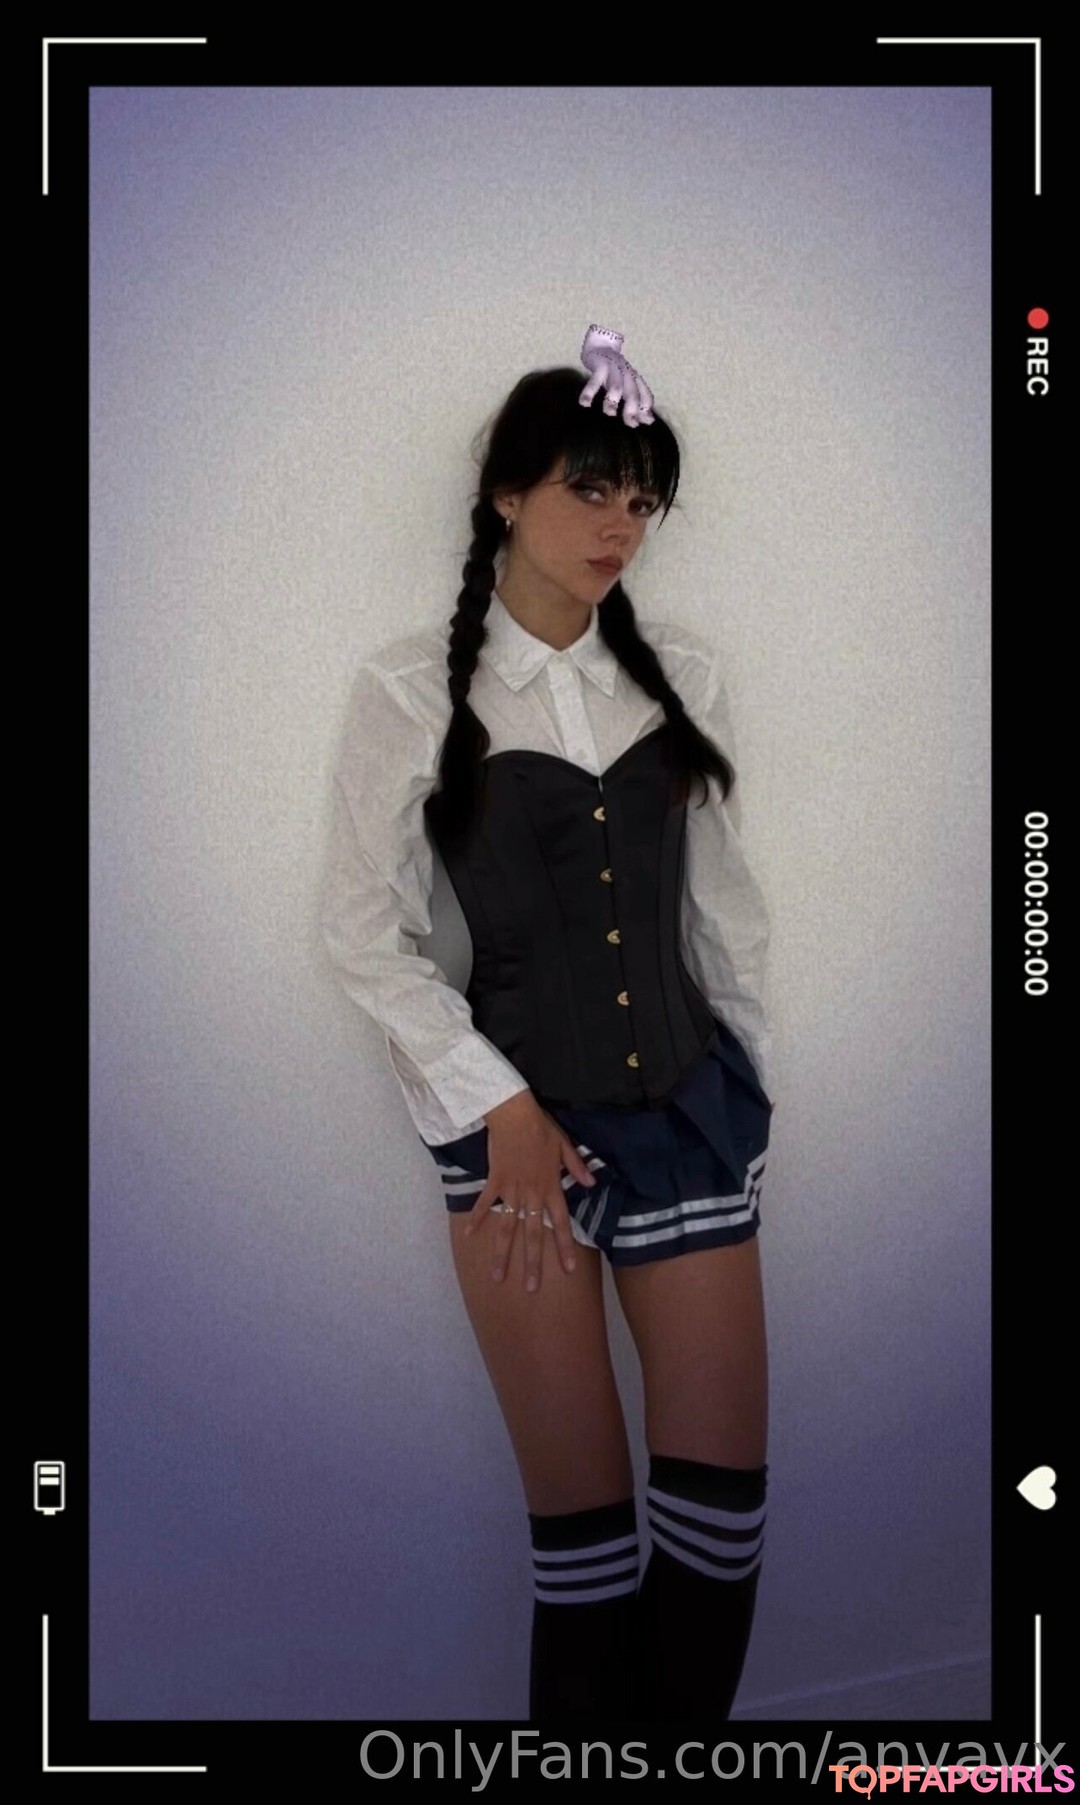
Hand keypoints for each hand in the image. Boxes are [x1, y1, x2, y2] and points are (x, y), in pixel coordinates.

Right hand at [465, 1093, 597, 1290]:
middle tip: (531, 1289)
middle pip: (533, 1234)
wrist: (514, 1115)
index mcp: (551, 1188)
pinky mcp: (494, 1182)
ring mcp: (511, 1190)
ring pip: (507, 1227)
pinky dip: (476, 1218)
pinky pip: (484, 1203)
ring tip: (497, 1276)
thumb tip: (592, 1182)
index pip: (561, 1223)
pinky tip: (469, 1236)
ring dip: (502, 1253)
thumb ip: (576, 1167)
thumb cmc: (541, 1128)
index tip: (569, 1270)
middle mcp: (532, 1195)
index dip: (565, 1247)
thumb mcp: (565, 1146)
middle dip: (533, 1263)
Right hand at [579, 323, 655, 427]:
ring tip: (609, 413)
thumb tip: (649, 421)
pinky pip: (594, 380)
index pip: (645, 395)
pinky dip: (589, 392)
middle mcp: (627, 375)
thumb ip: (638, 402)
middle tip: (631, 424)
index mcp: (635, 380)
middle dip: (632, 409)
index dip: (646, 409)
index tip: (646, 423)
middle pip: (632, 393)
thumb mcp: (628, 385)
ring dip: (613, 400)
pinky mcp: (599, 366)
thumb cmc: (615, 372)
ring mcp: (613, 370)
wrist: (601, 346)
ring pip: (615, 386)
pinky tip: (584, 403)